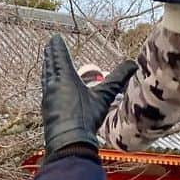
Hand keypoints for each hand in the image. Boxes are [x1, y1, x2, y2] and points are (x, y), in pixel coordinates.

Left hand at [41, 34, 136, 155]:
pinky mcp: (46, 109)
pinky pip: (45, 89)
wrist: (69, 141)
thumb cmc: (86, 117)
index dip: (58, 47)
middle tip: (49, 45)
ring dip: (47, 67)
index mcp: (65, 78)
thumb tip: (134, 63)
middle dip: (50, 54)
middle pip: (50, 65)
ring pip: (46, 77)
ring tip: (48, 61)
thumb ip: (118, 79)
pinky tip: (49, 85)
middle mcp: (53, 85)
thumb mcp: (104, 96)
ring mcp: (47, 97)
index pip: (60, 57)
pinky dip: (47, 81)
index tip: (55, 38)